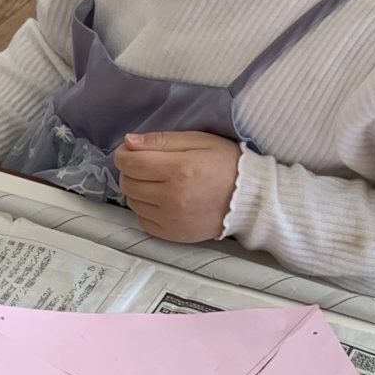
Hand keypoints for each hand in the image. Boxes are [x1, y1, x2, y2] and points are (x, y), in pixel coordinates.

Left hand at [114, 131, 241, 242]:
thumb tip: (129, 142)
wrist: (251, 199)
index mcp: (179, 170)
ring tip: (158, 182)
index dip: (123, 153)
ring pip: (132, 202)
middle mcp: (172, 198)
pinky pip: (143, 220)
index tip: (129, 150)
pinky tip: (162, 199)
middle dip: (131, 170)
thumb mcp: (198, 140)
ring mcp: (171, 219)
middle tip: (147, 164)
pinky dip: (146, 209)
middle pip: (127, 183)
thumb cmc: (227, 164)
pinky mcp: (173, 234)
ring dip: (138, 190)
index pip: (130, 163)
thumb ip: (161, 140)